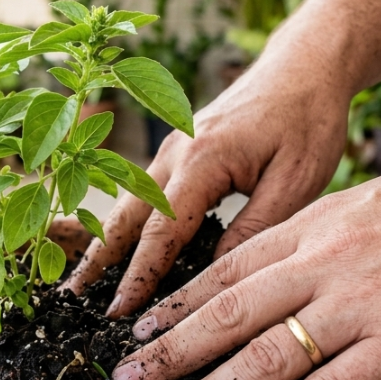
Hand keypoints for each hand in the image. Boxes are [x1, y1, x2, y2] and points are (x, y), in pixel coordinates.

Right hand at [65, 42, 352, 316]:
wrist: (306, 66)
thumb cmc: (308, 120)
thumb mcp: (297, 182)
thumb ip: (254, 229)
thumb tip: (217, 277)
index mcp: (203, 160)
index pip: (161, 231)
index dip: (139, 276)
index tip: (119, 313)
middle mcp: (176, 152)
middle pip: (126, 216)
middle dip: (98, 260)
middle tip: (72, 300)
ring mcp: (173, 148)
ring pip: (128, 204)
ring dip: (104, 243)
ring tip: (82, 282)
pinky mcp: (180, 150)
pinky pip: (144, 193)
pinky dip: (128, 225)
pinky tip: (120, 251)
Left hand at [110, 143, 380, 379]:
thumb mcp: (375, 202)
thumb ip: (322, 236)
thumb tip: (280, 268)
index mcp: (319, 224)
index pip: (228, 268)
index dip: (177, 305)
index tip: (140, 332)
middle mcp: (329, 262)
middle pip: (227, 313)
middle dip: (169, 354)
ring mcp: (364, 305)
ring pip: (265, 357)